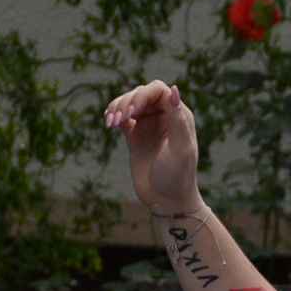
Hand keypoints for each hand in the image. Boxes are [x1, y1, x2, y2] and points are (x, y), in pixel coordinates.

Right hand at [104, 80, 203, 216]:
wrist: (167, 201)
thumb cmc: (177, 176)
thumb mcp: (180, 148)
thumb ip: (177, 119)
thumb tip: (174, 89)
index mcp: (179, 116)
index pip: (158, 90)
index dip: (142, 95)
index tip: (132, 112)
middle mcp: (164, 117)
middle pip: (140, 94)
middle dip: (126, 102)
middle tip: (119, 121)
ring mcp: (149, 126)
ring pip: (128, 103)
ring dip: (117, 108)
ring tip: (111, 123)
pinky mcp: (135, 136)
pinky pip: (122, 117)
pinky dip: (113, 116)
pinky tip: (110, 124)